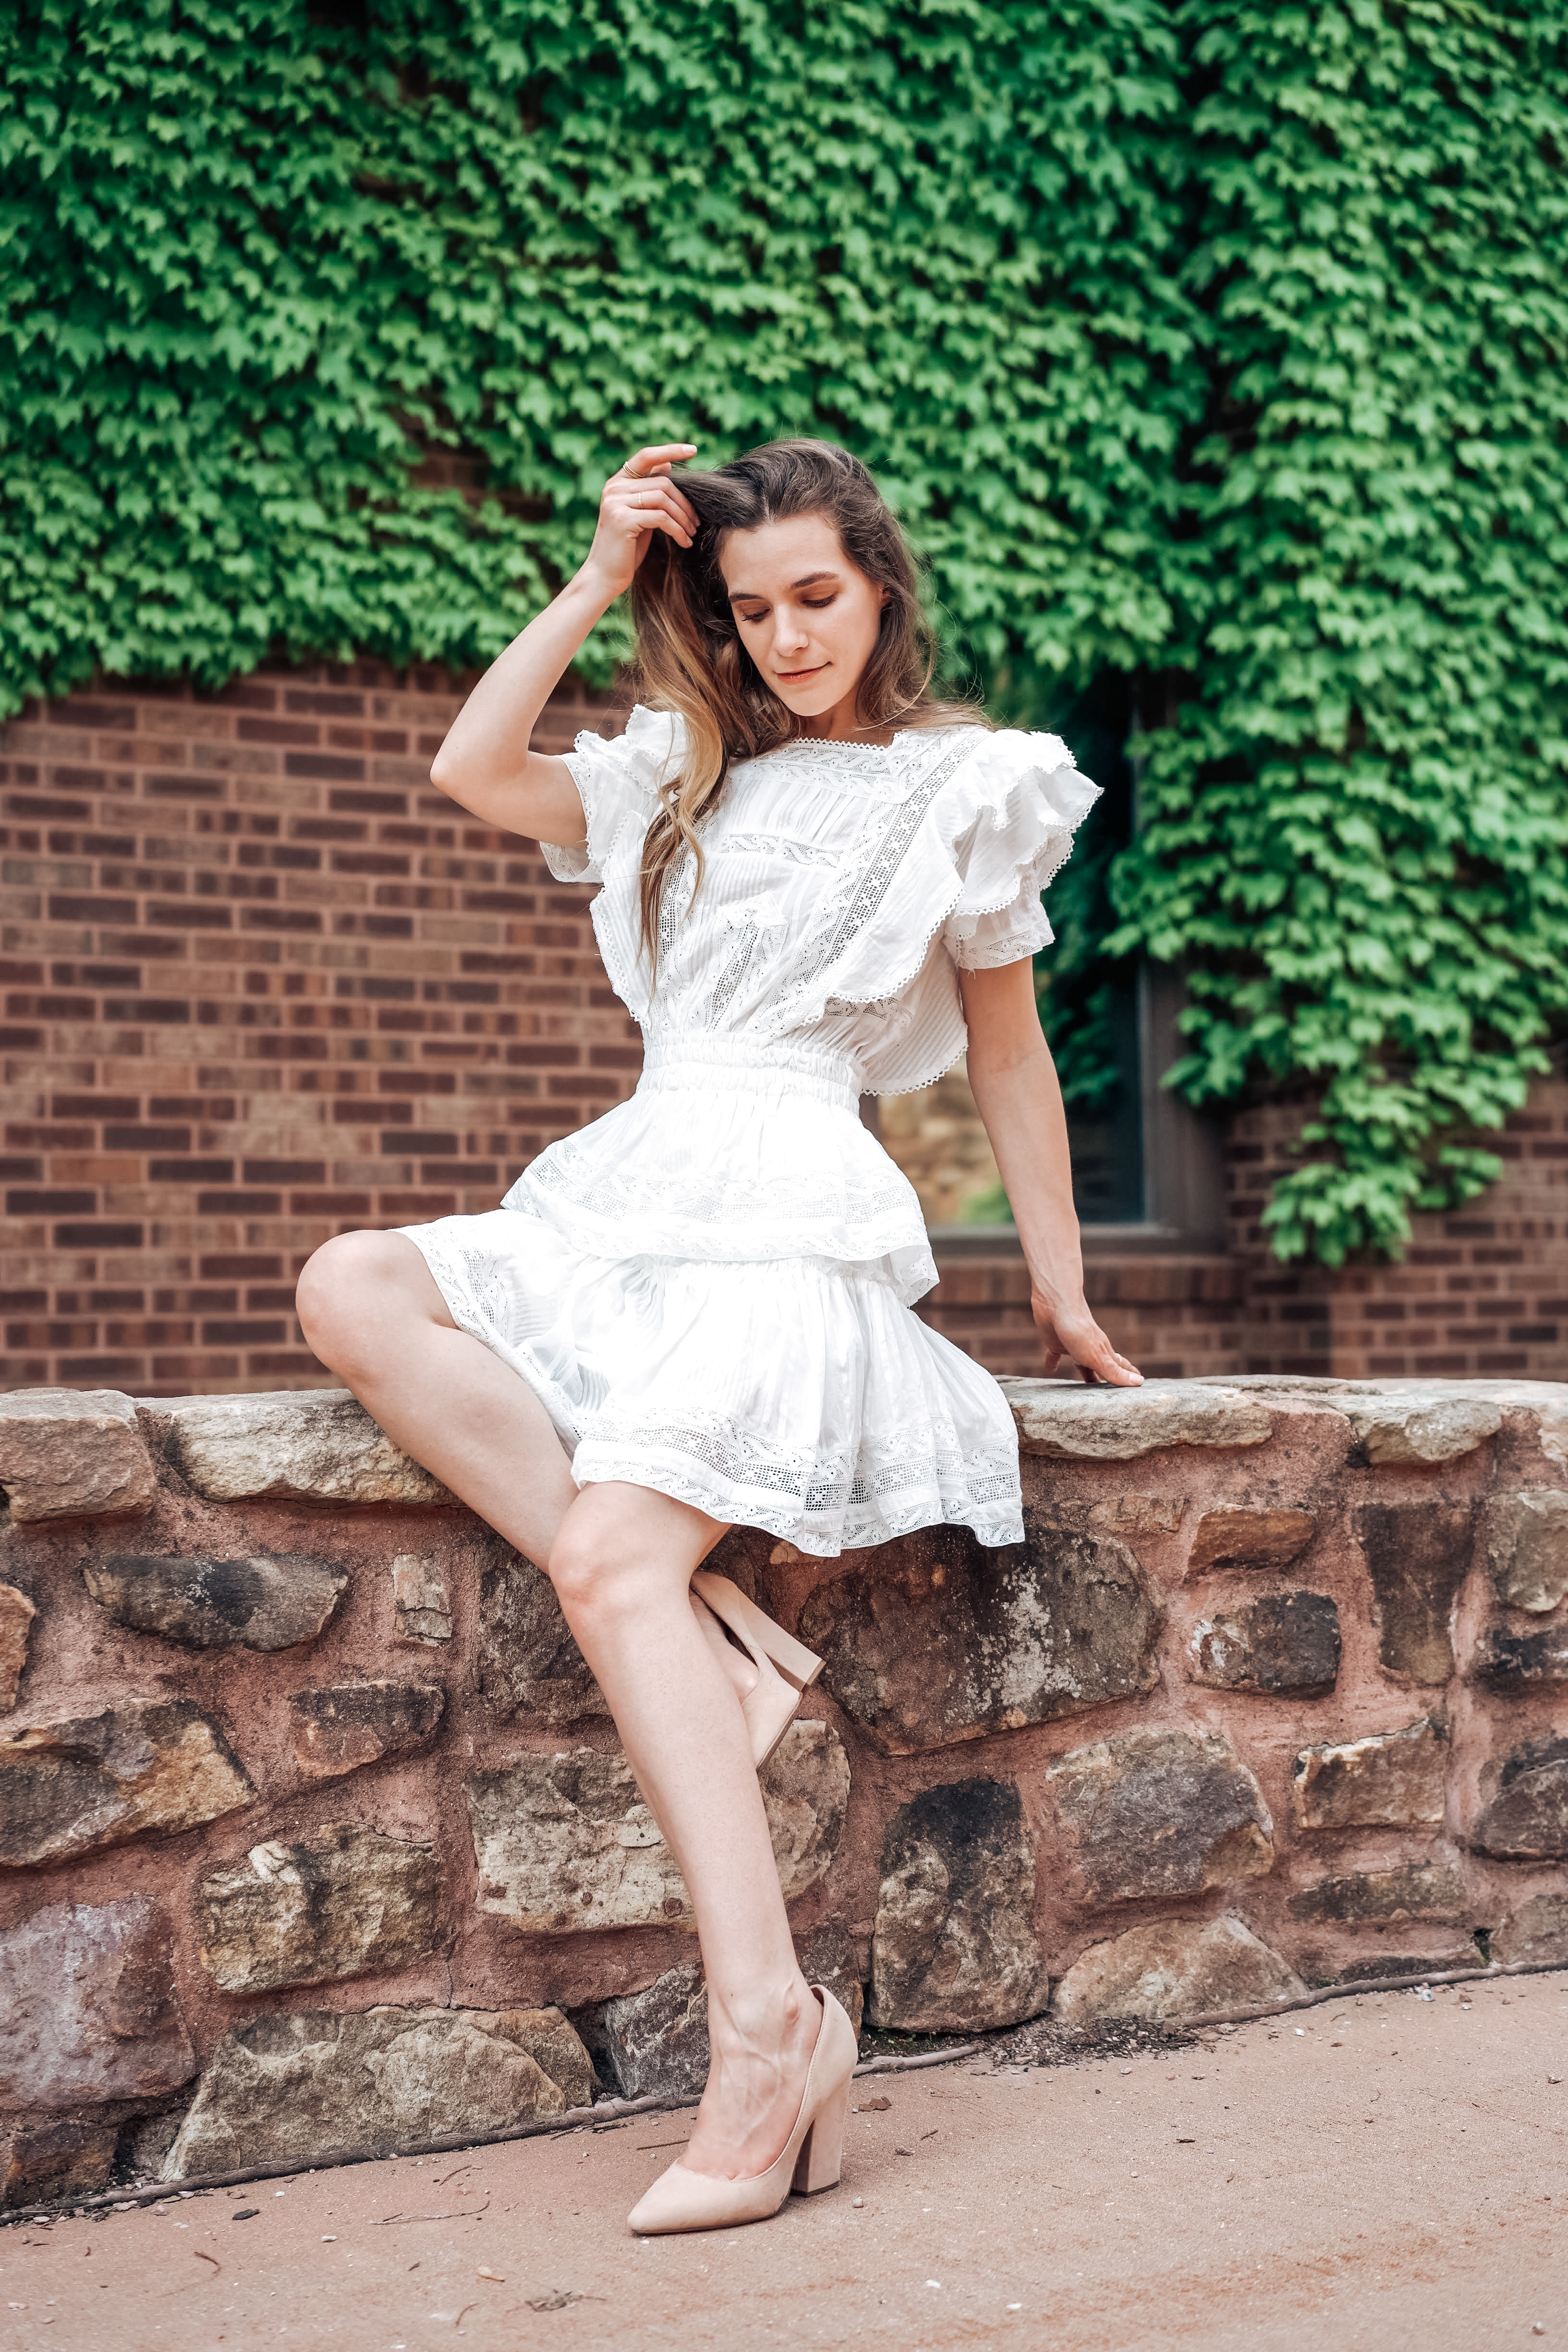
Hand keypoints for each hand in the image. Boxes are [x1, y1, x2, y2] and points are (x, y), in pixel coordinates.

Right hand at [578, 444, 699, 602]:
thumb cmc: (626, 548)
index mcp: (617, 483)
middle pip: (663, 483)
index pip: (646, 456)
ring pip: (664, 499)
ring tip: (691, 533)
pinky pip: (661, 518)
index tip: (693, 450)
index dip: (670, 450)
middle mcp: (614, 488)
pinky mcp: (622, 519)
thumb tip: (668, 466)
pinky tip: (684, 542)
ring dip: (684, 518)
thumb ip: (650, 491)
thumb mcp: (641, 514)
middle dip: (685, 503)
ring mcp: (616, 502)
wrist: (605, 576)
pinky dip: (677, 530)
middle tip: (696, 522)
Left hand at [1031, 1294, 1143, 1385]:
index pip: (1120, 1365)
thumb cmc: (1078, 1329)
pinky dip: (1053, 1363)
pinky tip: (1050, 1369)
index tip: (1140, 1382)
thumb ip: (1114, 1371)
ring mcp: (1073, 1345)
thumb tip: (1139, 1382)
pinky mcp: (1056, 1342)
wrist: (1056, 1303)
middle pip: (1102, 1366)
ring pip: (1081, 1363)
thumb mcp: (1098, 1357)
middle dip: (1108, 1377)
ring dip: (1085, 1374)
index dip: (1129, 1374)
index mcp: (1103, 1352)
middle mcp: (1090, 1349)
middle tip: (1114, 1389)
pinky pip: (1054, 1355)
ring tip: (1085, 1387)